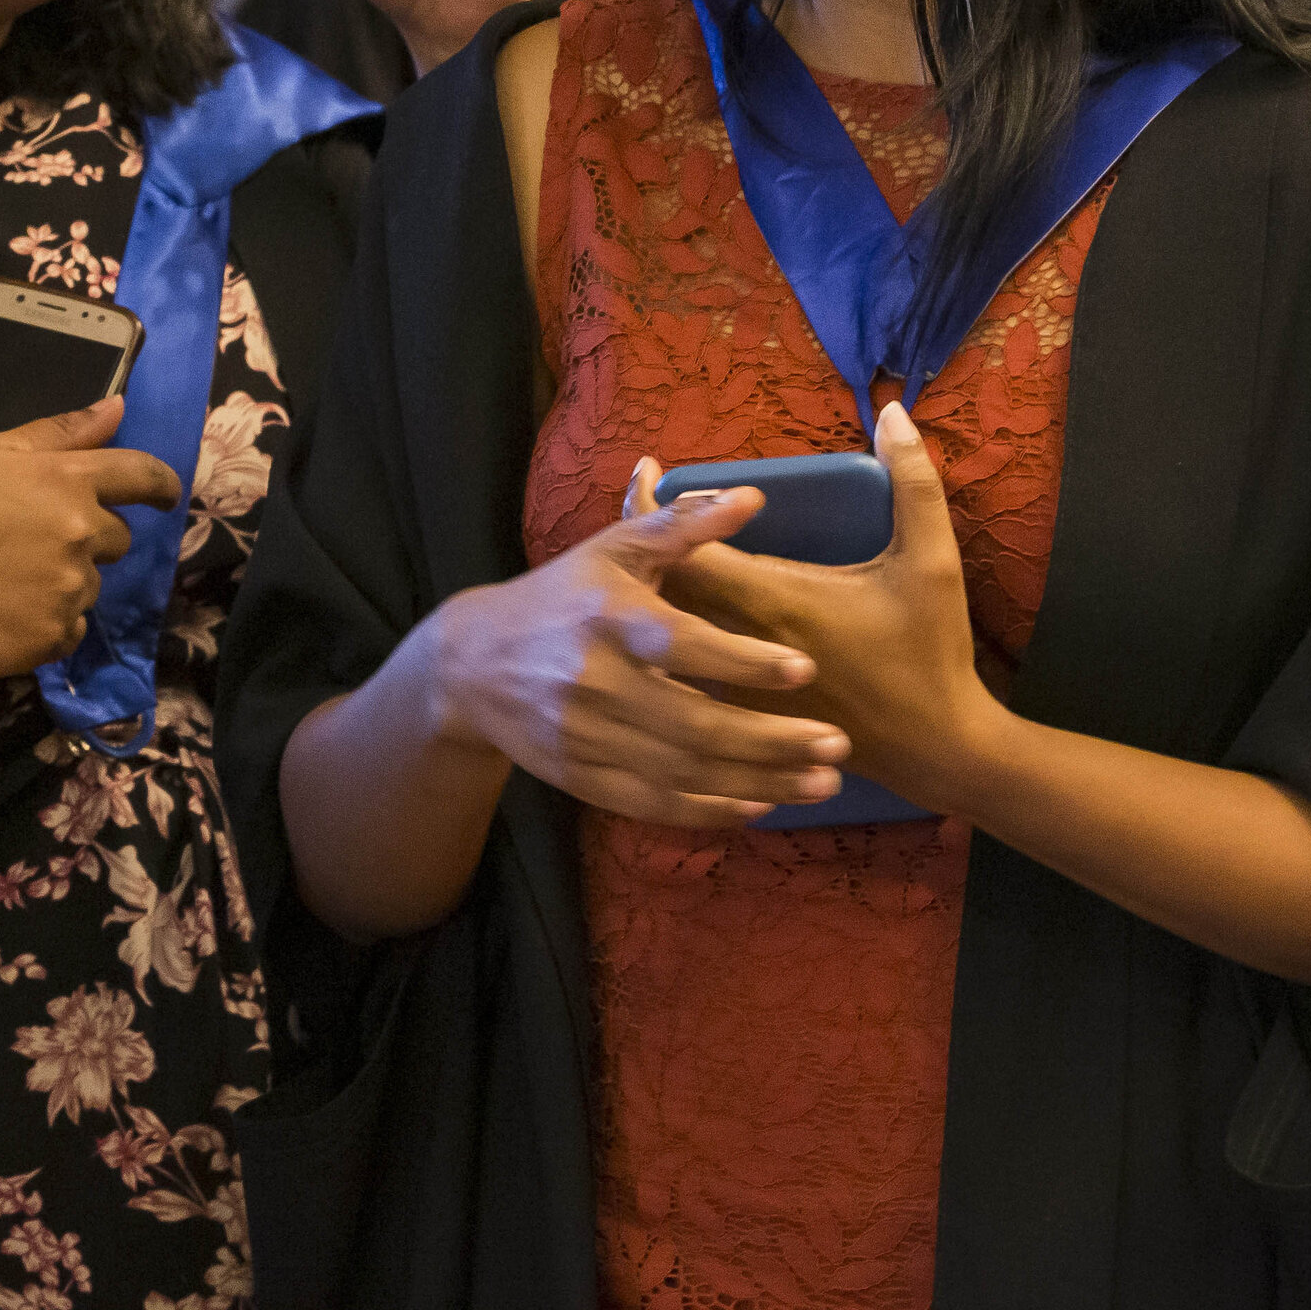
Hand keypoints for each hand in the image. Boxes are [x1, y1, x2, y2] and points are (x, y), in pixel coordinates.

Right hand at [0, 395, 174, 678]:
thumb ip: (60, 432)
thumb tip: (118, 407)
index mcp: (67, 480)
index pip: (143, 476)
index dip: (161, 486)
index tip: (164, 496)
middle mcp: (80, 534)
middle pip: (116, 539)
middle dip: (87, 538)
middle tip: (29, 541)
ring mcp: (68, 589)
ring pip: (90, 587)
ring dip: (62, 583)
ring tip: (4, 579)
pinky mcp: (52, 637)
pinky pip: (69, 630)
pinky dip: (46, 624)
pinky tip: (3, 611)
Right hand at [422, 480, 848, 824]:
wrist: (472, 662)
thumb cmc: (562, 595)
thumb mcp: (613, 549)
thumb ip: (683, 527)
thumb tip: (754, 498)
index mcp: (605, 617)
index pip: (679, 645)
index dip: (741, 661)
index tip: (804, 669)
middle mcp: (592, 682)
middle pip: (691, 724)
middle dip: (770, 739)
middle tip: (838, 743)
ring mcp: (585, 738)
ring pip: (682, 773)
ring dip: (758, 781)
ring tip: (823, 782)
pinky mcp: (580, 778)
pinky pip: (652, 805)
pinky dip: (708, 811)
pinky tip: (761, 806)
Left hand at [662, 405, 1010, 809]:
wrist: (938, 751)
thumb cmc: (930, 653)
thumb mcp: (932, 562)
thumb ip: (913, 483)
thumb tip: (893, 412)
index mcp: (773, 598)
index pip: (686, 546)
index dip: (656, 507)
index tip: (644, 472)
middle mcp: (736, 643)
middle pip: (658, 589)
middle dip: (639, 545)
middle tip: (635, 504)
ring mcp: (730, 688)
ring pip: (661, 639)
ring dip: (646, 595)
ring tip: (634, 559)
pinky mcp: (737, 719)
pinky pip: (680, 675)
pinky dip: (664, 641)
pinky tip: (661, 623)